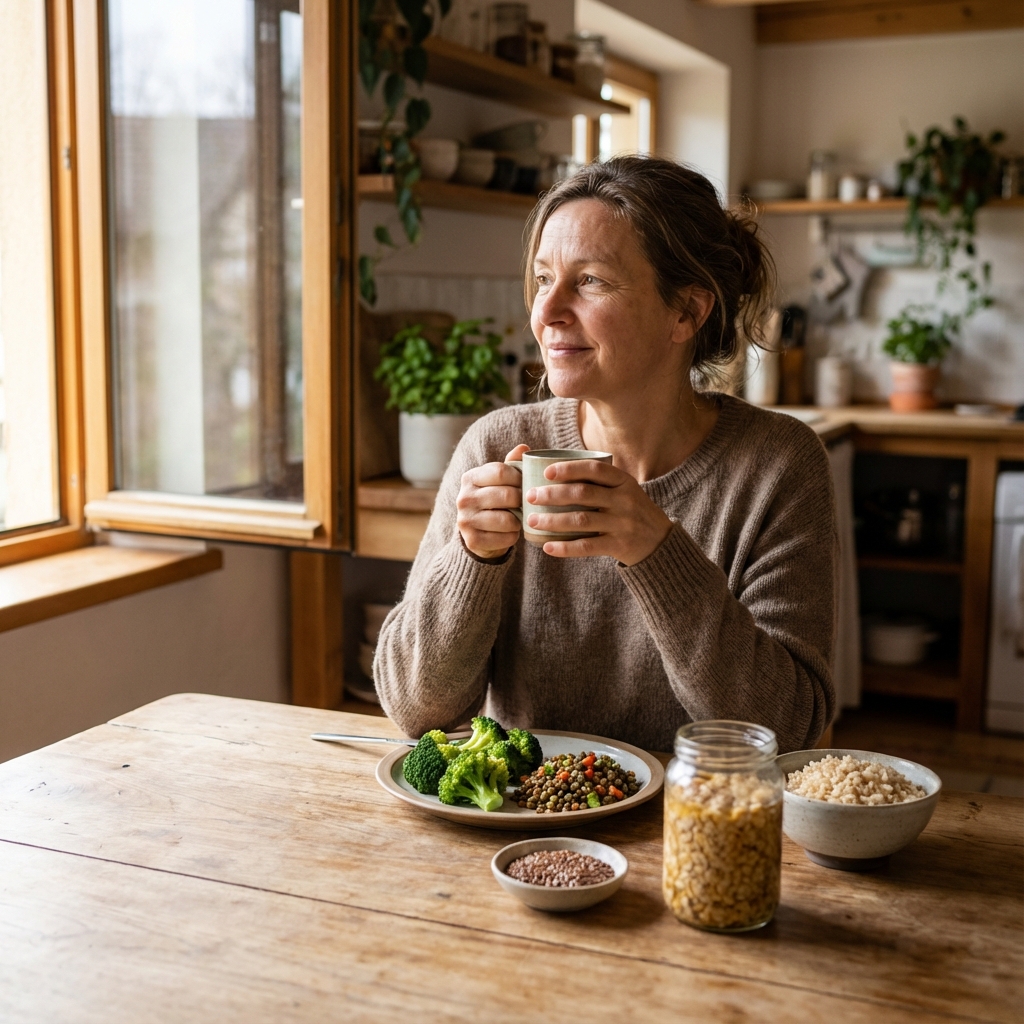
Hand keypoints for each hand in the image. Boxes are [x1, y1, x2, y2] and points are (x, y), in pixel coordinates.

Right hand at [456, 444, 529, 559]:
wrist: (478, 533)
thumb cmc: (495, 501)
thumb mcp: (500, 481)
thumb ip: (511, 464)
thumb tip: (524, 448)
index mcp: (470, 478)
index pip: (501, 472)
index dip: (520, 478)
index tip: (526, 484)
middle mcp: (464, 498)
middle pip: (506, 495)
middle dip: (522, 500)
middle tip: (527, 504)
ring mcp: (466, 520)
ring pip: (507, 519)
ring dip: (519, 520)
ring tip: (519, 518)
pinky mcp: (472, 540)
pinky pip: (505, 538)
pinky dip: (513, 536)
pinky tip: (510, 532)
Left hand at [526, 460, 672, 565]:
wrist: (660, 542)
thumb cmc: (632, 511)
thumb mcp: (625, 490)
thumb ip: (600, 482)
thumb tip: (555, 473)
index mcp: (624, 482)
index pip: (594, 470)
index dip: (569, 469)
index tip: (547, 472)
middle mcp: (624, 500)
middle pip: (583, 494)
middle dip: (552, 494)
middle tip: (530, 496)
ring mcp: (622, 524)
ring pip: (581, 520)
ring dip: (553, 521)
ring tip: (532, 521)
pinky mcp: (619, 546)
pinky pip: (587, 547)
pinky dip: (565, 548)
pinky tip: (547, 547)